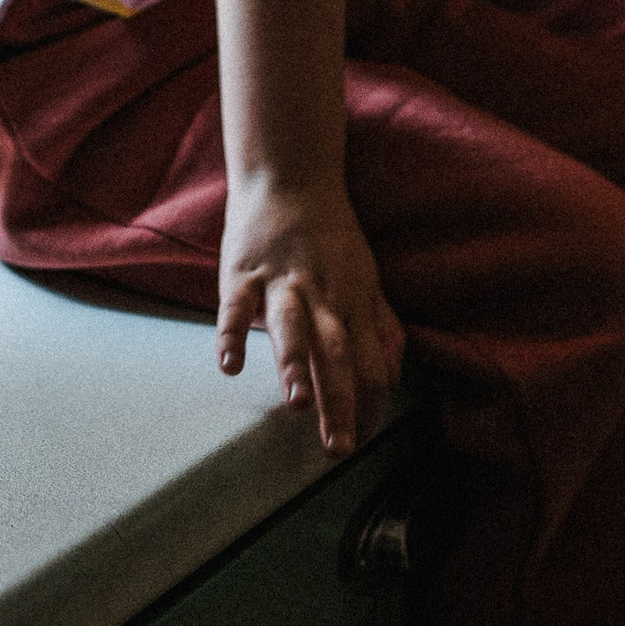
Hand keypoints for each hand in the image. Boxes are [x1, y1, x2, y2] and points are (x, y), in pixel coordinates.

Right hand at [218, 183, 405, 457]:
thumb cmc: (331, 236)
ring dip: (295, 365)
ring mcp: (281, 283)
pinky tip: (229, 365)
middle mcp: (322, 296)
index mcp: (354, 302)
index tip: (363, 441)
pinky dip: (231, 333)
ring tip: (297, 405)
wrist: (290, 177)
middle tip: (338, 448)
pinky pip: (235, 306)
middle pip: (336, 353)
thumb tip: (395, 377)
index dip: (370, 404)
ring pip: (291, 328)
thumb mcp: (367, 279)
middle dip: (339, 402)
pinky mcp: (242, 272)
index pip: (370, 363)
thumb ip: (383, 327)